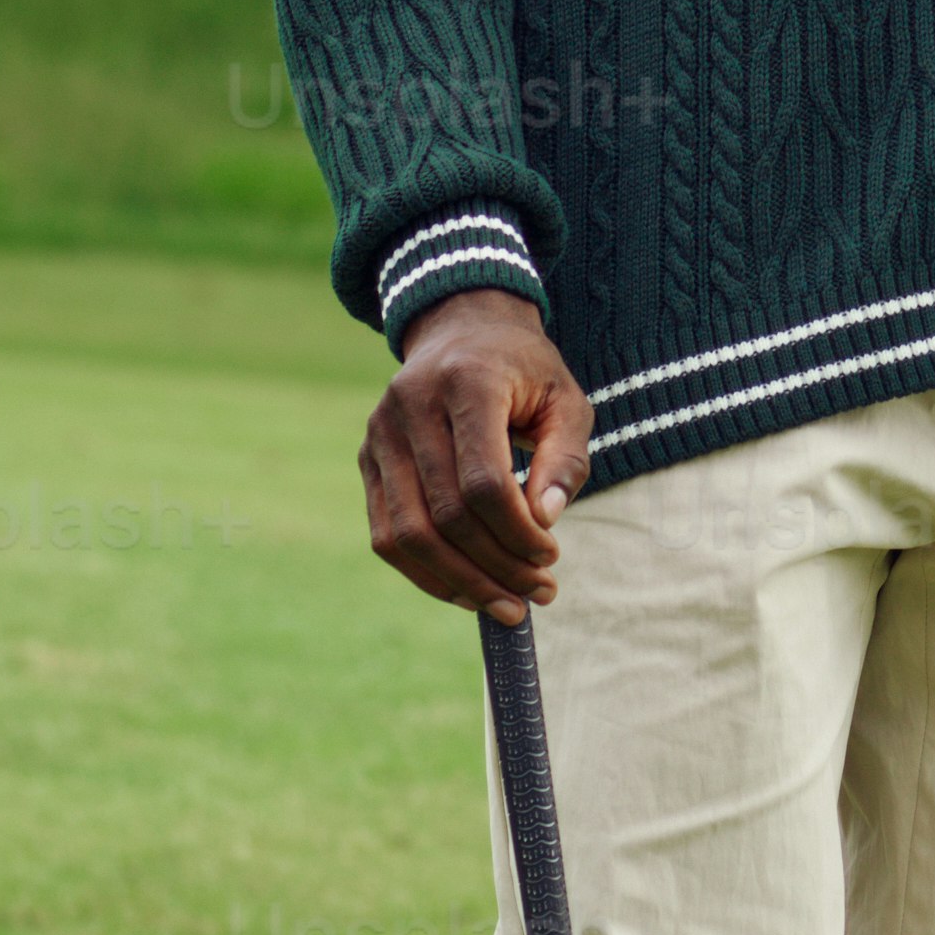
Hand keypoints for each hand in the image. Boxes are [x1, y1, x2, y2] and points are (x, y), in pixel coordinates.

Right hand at [360, 291, 593, 619]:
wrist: (462, 328)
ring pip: (408, 533)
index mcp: (466, 382)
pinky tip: (466, 591)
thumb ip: (566, 458)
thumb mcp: (566, 400)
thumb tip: (544, 521)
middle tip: (540, 592)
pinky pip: (386, 534)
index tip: (551, 556)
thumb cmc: (526, 371)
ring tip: (508, 606)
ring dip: (460, 582)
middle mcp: (411, 405)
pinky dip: (426, 573)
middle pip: (446, 514)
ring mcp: (380, 433)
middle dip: (496, 566)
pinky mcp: (367, 458)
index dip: (517, 531)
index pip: (483, 480)